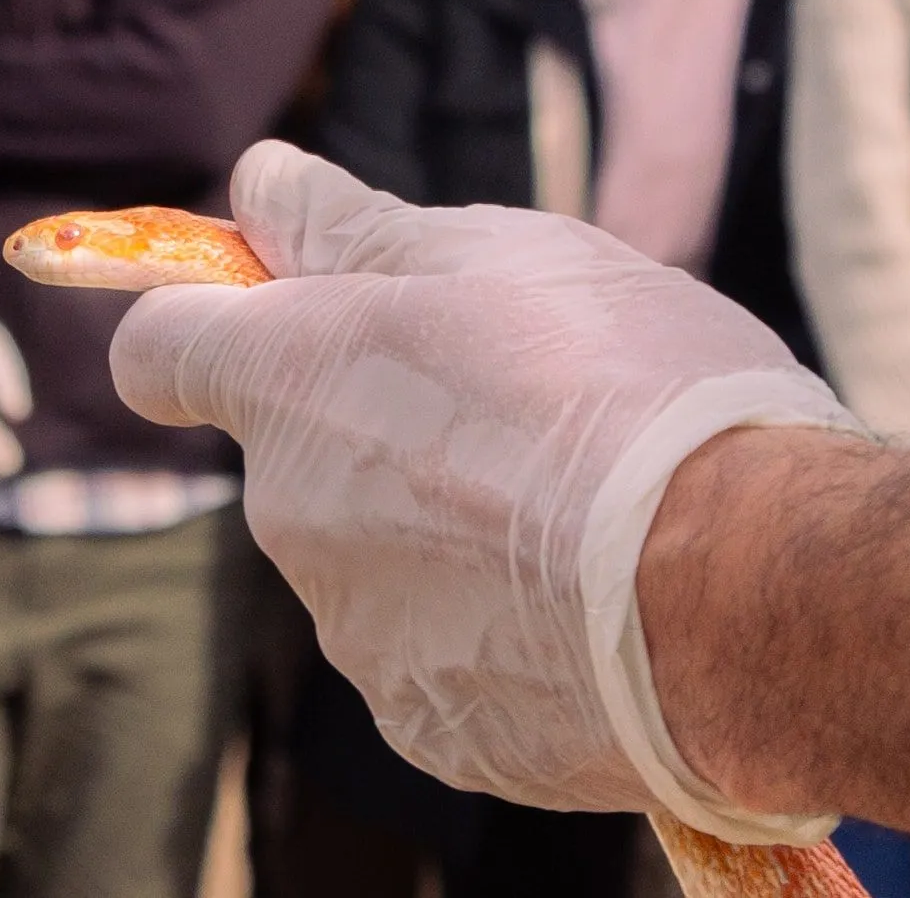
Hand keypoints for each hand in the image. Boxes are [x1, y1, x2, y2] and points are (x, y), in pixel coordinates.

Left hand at [111, 141, 857, 844]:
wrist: (748, 594)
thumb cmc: (634, 392)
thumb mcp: (507, 257)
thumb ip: (357, 229)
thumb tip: (259, 180)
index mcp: (293, 383)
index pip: (162, 350)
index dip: (206, 326)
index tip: (276, 312)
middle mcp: (292, 516)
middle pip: (304, 458)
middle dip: (390, 431)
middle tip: (539, 408)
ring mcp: (357, 635)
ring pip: (384, 562)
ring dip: (458, 534)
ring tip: (599, 513)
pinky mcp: (434, 729)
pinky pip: (451, 660)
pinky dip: (508, 633)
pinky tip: (605, 607)